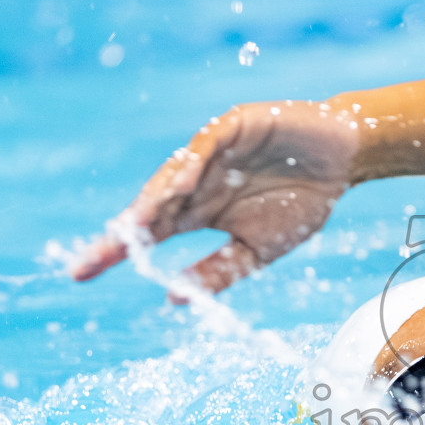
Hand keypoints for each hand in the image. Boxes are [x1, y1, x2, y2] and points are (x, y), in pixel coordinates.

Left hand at [70, 101, 356, 298]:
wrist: (343, 160)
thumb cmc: (303, 202)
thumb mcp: (257, 250)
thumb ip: (219, 272)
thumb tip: (174, 297)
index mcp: (198, 211)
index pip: (150, 232)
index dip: (116, 250)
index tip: (80, 273)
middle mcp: (196, 182)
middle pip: (150, 206)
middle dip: (125, 230)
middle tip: (96, 256)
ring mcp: (210, 153)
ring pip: (173, 176)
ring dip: (155, 200)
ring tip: (136, 226)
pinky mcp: (232, 127)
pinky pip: (205, 145)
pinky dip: (192, 163)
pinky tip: (182, 184)